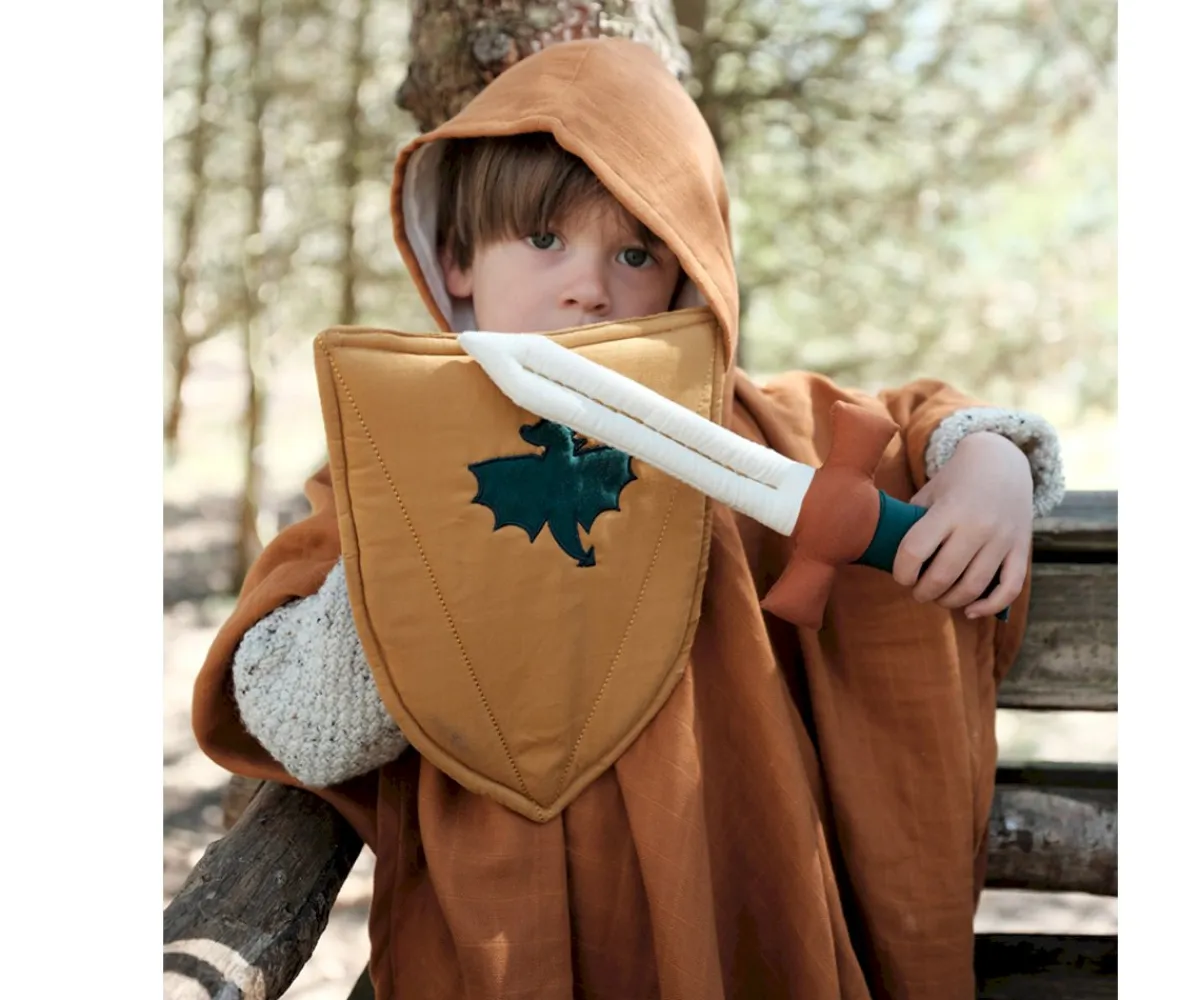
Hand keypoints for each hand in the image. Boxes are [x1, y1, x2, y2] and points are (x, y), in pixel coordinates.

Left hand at [892, 432, 1033, 618]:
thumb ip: (913, 523)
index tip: (901, 575)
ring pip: (973, 587)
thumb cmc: (955, 481)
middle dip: (923, 592)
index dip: (901, 572)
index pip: (914, 551)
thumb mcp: (929, 493)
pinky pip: (1010, 589)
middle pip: (943, 576)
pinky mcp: (1022, 549)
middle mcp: (977, 526)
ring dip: (949, 601)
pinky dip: (989, 607)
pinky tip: (970, 611)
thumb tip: (890, 557)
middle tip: (917, 591)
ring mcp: (1002, 539)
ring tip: (938, 597)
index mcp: (948, 510)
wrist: (1003, 461)